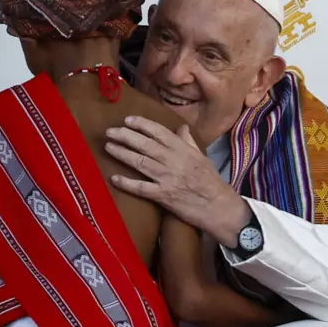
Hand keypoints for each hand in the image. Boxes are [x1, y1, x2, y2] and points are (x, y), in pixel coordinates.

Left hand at [105, 116, 251, 246]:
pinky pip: (141, 188)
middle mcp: (174, 161)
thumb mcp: (202, 157)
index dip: (142, 125)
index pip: (159, 132)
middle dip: (126, 136)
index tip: (128, 120)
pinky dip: (127, 183)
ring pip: (141, 162)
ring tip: (108, 147)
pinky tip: (114, 178)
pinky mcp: (163, 196)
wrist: (219, 206)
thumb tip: (181, 128)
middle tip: (110, 131)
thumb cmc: (211, 181)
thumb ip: (188, 142)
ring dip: (122, 154)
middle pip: (146, 145)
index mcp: (183, 150)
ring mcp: (167, 178)